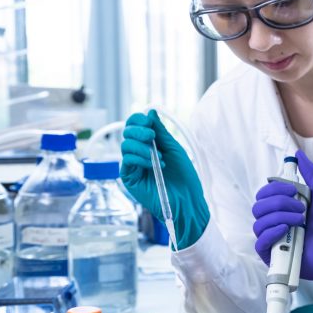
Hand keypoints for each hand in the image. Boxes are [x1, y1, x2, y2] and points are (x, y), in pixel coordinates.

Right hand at [120, 110, 209, 248]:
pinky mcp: (129, 178)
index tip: (148, 120)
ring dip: (142, 147)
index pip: (135, 126)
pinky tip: (154, 164)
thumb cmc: (184, 177)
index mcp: (149, 145)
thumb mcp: (174, 149)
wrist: (187, 200)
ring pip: (125, 146)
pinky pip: (126, 161)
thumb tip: (150, 111)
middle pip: (127, 133)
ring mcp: (133, 166)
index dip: (138, 120)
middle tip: (151, 135)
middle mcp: (138, 153)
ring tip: (159, 157)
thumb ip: (161, 132)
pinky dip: (140, 158)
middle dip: (138, 130)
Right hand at [251, 150, 312, 297]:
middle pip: (258, 207)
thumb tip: (298, 155)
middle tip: (301, 207)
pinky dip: (271, 233)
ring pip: (259, 223)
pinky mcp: (273, 256)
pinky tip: (286, 230)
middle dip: (279, 203)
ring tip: (301, 221)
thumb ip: (310, 174)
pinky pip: (260, 242)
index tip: (293, 190)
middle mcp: (274, 223)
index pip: (264, 195)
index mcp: (281, 209)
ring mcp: (273, 240)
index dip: (275, 189)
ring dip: (280, 217)